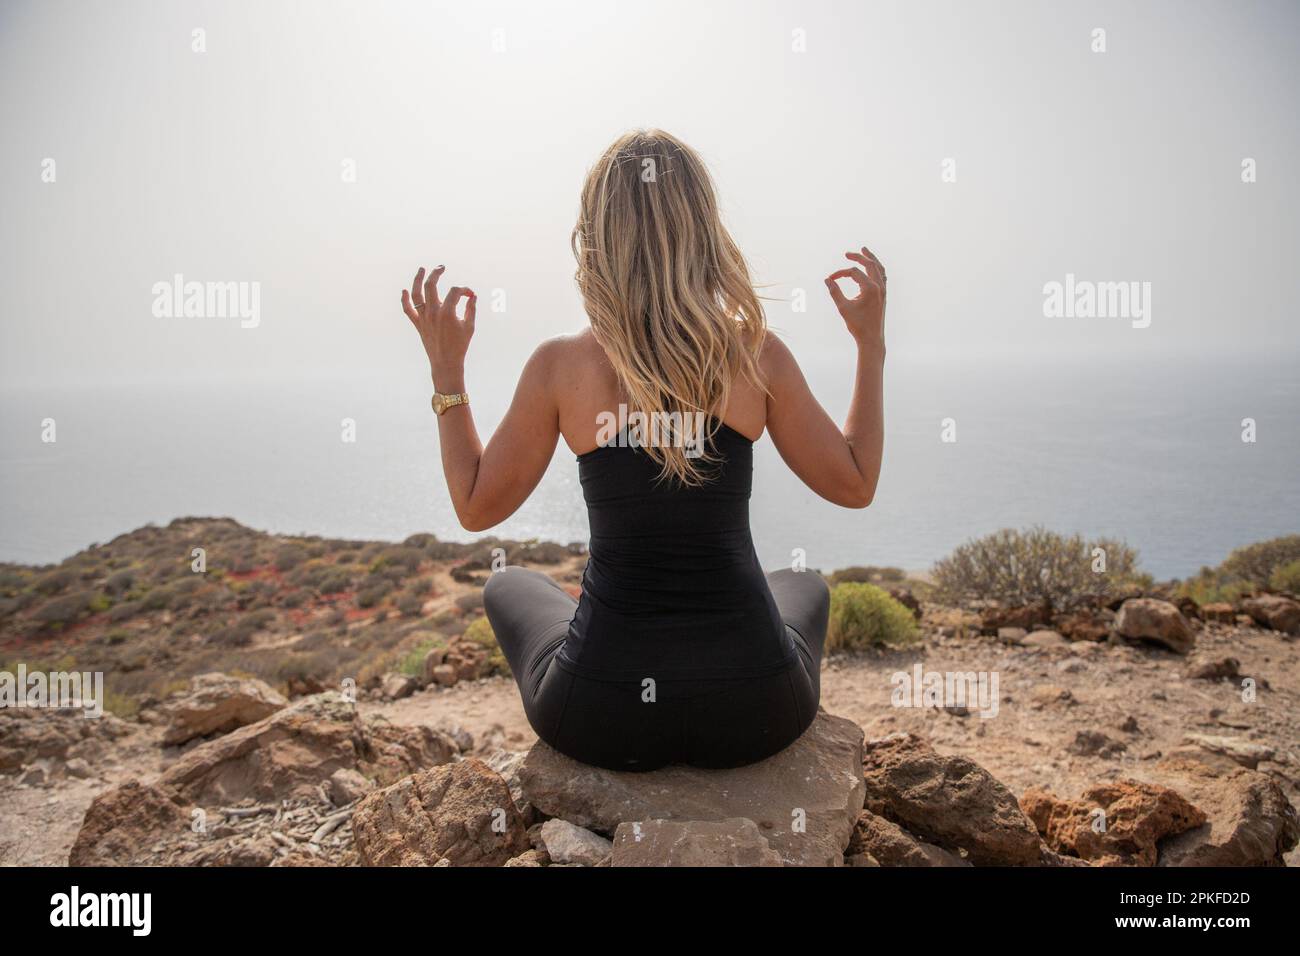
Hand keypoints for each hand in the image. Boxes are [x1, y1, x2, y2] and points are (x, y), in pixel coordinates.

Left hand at [400, 265, 475, 385]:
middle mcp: (433, 312)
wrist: (446, 363)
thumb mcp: (469, 326)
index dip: (464, 290)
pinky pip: (407, 309)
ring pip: (416, 293)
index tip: (470, 295)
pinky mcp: (418, 324)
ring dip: (417, 279)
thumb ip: (471, 309)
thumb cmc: (460, 346)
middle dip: (436, 273)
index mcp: (447, 313)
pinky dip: (404, 299)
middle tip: (441, 267)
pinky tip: (405, 290)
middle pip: (431, 285)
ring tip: (421, 269)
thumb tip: (472, 296)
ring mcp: (423, 318)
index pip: (455, 292)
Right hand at [824, 246, 885, 348]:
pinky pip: (882, 276)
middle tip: (847, 253)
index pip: (853, 272)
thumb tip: (827, 279)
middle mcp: (879, 286)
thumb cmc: (857, 325)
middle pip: (870, 264)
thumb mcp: (843, 308)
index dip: (840, 273)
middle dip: (858, 257)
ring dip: (871, 259)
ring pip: (879, 268)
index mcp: (870, 288)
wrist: (871, 338)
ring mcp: (883, 290)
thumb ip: (835, 292)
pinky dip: (876, 269)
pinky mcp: (883, 295)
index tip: (830, 279)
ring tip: (864, 251)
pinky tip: (872, 267)